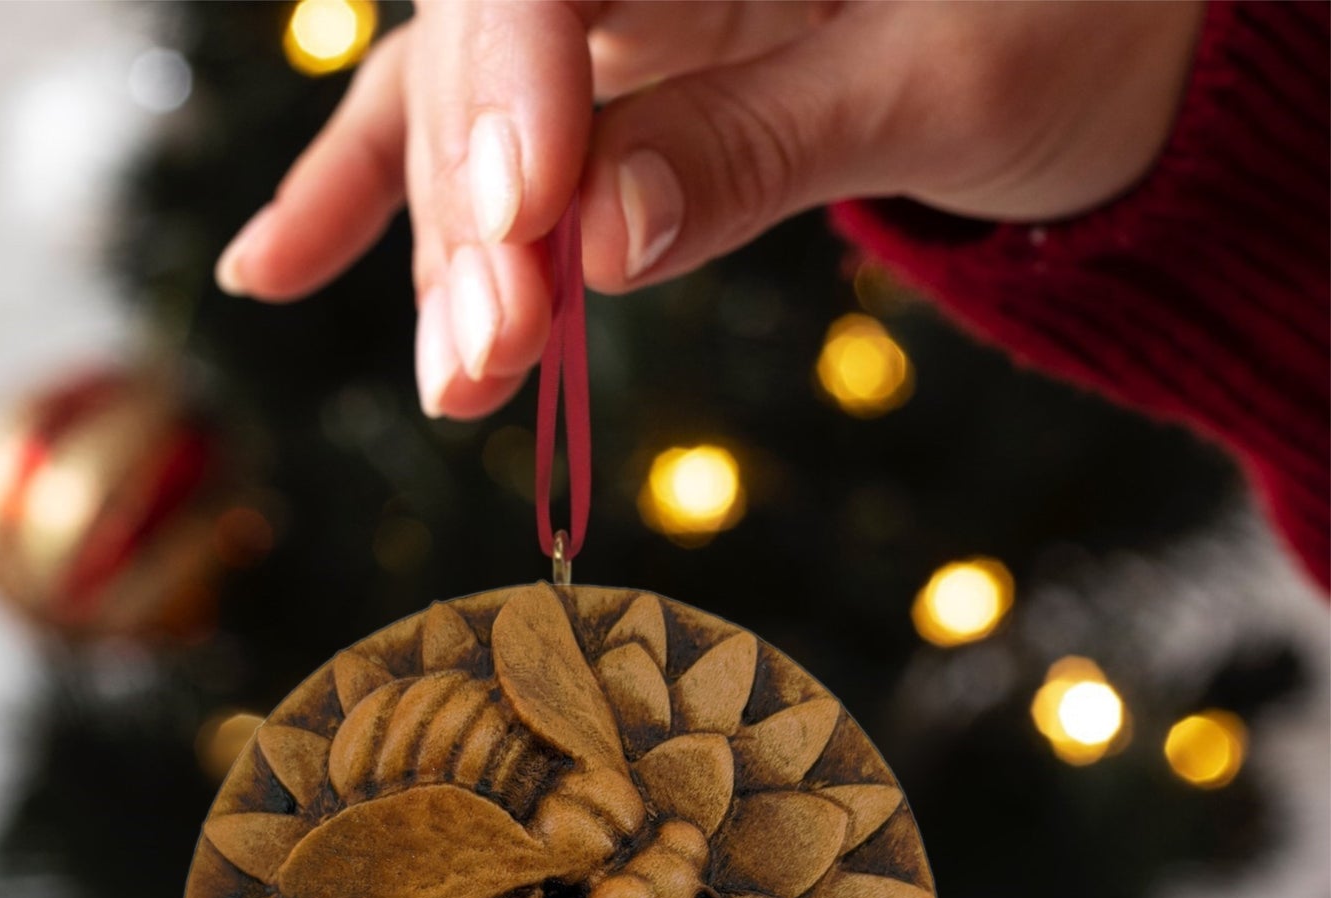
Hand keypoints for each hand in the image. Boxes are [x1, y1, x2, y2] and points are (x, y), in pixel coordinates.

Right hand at [215, 0, 1203, 418]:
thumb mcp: (936, 85)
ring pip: (467, 115)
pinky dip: (370, 202)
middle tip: (483, 361)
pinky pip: (464, 130)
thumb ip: (760, 143)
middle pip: (491, 45)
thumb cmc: (1064, 30)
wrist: (1100, 42)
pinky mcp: (598, 74)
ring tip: (455, 385)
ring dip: (443, 259)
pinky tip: (272, 269)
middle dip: (476, 211)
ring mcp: (604, 6)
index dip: (513, 84)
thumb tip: (594, 242)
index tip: (518, 233)